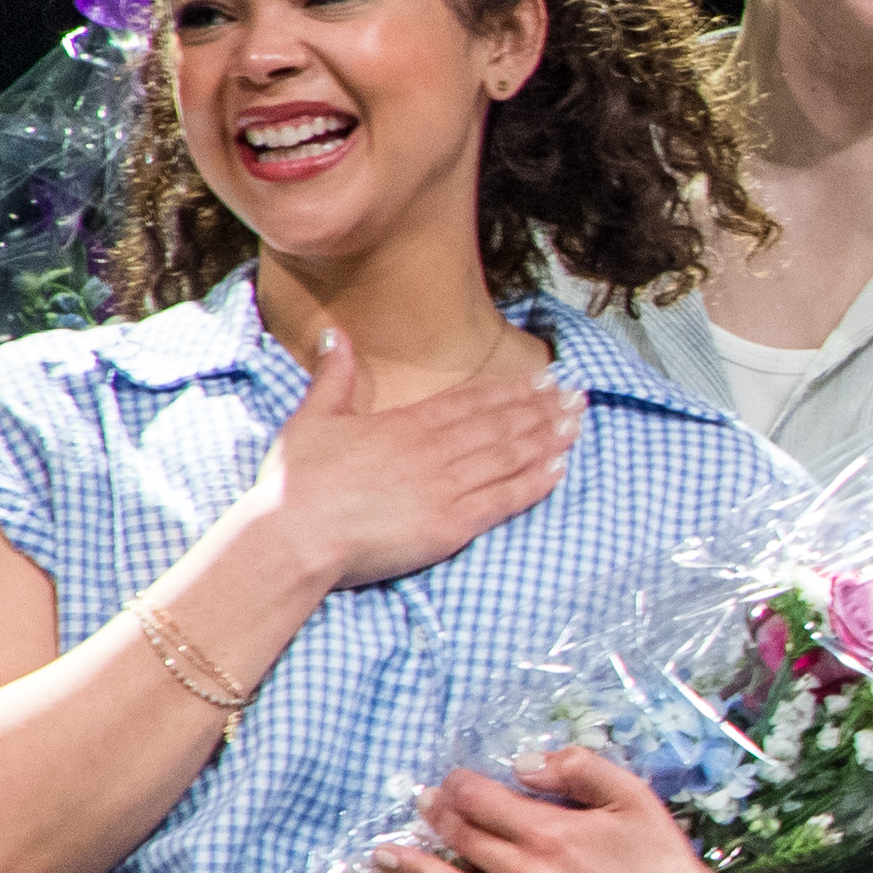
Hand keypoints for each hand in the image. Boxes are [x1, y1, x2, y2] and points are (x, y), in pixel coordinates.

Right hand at [256, 325, 579, 593]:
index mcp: (405, 424)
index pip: (471, 401)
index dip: (511, 390)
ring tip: (578, 424)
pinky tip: (561, 469)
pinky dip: (536, 483)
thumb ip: (334, 378)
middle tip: (578, 396)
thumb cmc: (295, 483)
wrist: (295, 536)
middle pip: (501, 425)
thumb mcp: (311, 419)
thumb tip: (336, 336)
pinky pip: (505, 500)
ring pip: (510, 457)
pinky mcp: (452, 525)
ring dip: (548, 439)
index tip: (543, 379)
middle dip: (543, 409)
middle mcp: (434, 451)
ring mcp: (446, 488)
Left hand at [377, 747, 782, 872]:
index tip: (455, 779)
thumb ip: (579, 769)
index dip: (460, 784)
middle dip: (436, 816)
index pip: (481, 800)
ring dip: (415, 870)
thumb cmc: (664, 861)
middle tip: (422, 804)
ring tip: (386, 856)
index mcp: (550, 832)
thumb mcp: (634, 798)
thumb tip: (523, 766)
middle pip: (462, 840)